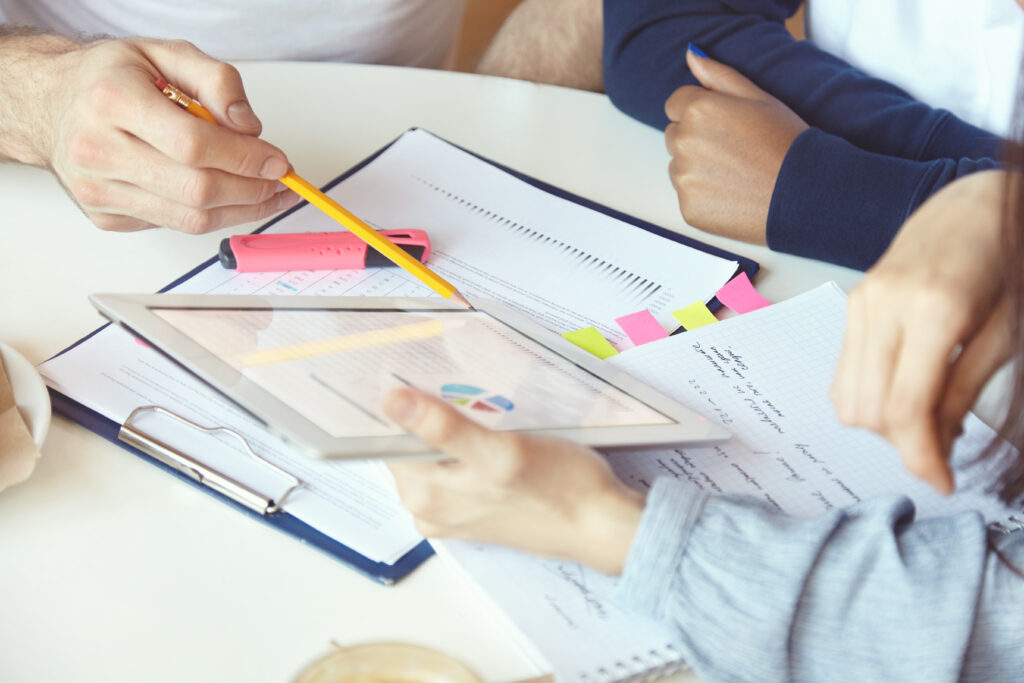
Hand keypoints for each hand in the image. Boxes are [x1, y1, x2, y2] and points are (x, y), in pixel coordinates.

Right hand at [45, 38, 296, 232]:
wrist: (50, 104)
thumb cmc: (109, 79)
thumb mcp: (165, 53)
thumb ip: (217, 80)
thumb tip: (250, 128)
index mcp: (112, 100)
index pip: (194, 145)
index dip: (246, 158)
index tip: (277, 161)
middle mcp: (97, 149)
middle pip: (196, 189)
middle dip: (252, 190)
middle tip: (278, 181)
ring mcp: (99, 190)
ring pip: (190, 219)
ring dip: (240, 210)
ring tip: (264, 193)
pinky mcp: (106, 217)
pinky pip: (175, 225)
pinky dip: (209, 213)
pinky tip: (221, 194)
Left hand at [382, 388, 644, 574]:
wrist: (601, 526)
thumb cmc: (560, 489)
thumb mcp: (502, 451)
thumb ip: (444, 429)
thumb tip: (392, 402)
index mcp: (424, 493)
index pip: (386, 435)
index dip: (403, 401)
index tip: (420, 372)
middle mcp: (428, 507)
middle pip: (410, 443)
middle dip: (432, 413)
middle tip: (466, 387)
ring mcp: (451, 511)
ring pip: (436, 453)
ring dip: (453, 427)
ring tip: (485, 408)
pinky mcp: (474, 509)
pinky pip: (457, 467)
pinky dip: (469, 445)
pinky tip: (495, 432)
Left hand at [664, 48, 807, 242]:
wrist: (804, 193)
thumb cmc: (786, 142)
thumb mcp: (759, 97)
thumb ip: (719, 75)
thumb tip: (691, 54)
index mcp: (698, 109)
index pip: (675, 104)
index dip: (701, 113)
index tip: (725, 125)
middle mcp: (684, 141)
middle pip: (674, 135)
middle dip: (696, 139)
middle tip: (735, 150)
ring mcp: (684, 177)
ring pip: (678, 166)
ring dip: (697, 168)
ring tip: (736, 173)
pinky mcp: (688, 207)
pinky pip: (687, 195)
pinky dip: (704, 195)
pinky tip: (733, 194)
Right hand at [831, 170, 1013, 493]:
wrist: (970, 204)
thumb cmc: (1000, 262)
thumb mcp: (1004, 333)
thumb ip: (964, 392)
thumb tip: (936, 447)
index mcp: (934, 310)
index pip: (907, 408)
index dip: (921, 457)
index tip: (943, 482)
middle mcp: (884, 307)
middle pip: (870, 410)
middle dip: (902, 444)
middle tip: (941, 449)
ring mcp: (860, 304)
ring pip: (846, 399)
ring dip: (881, 425)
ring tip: (923, 418)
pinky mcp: (851, 306)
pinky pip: (842, 375)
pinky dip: (866, 399)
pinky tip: (901, 393)